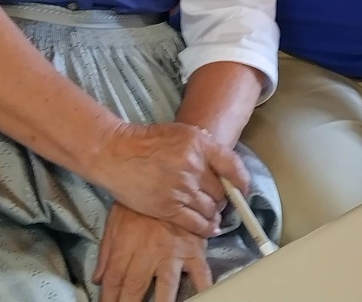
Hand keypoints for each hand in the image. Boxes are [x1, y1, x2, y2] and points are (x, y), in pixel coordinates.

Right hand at [91, 123, 244, 237]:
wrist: (118, 154)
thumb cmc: (148, 142)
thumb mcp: (181, 132)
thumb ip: (203, 147)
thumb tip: (223, 166)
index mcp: (198, 143)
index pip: (231, 165)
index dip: (241, 180)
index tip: (243, 188)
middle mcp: (193, 165)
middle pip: (221, 190)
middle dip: (222, 198)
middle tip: (219, 201)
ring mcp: (181, 188)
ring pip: (210, 209)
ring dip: (214, 213)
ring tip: (213, 214)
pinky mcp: (168, 208)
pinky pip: (195, 223)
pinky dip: (206, 228)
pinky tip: (209, 228)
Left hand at [93, 202, 210, 301]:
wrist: (168, 174)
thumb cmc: (139, 197)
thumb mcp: (116, 218)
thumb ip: (107, 250)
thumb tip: (97, 278)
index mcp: (127, 245)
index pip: (113, 281)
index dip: (109, 299)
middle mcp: (148, 252)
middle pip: (134, 288)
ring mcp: (173, 251)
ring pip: (167, 287)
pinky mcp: (194, 248)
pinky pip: (201, 272)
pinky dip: (203, 287)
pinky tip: (203, 296)